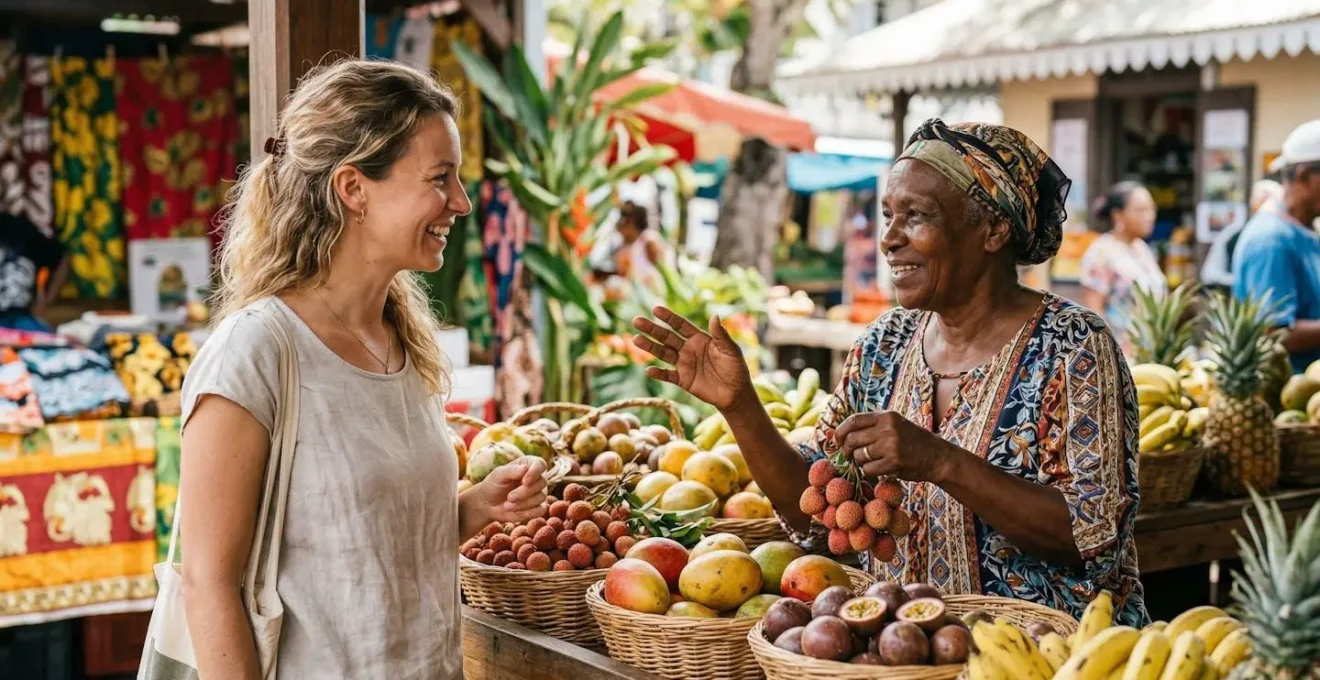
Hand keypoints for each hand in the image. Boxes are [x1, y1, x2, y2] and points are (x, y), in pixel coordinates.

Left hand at [471, 457, 548, 523]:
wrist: (488, 504)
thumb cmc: (493, 485)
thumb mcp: (498, 475)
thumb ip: (511, 470)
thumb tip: (525, 468)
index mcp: (528, 464)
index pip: (540, 464)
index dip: (535, 472)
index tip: (525, 481)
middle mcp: (537, 477)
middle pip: (541, 483)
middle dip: (525, 492)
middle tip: (509, 497)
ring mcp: (539, 492)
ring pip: (541, 497)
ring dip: (524, 503)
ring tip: (507, 505)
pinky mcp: (538, 507)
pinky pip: (541, 510)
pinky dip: (528, 512)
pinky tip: (515, 512)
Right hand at [632, 306, 752, 411]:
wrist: (736, 393)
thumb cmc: (736, 368)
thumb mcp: (731, 350)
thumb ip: (721, 334)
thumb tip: (715, 316)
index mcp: (699, 338)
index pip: (680, 325)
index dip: (668, 317)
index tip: (655, 309)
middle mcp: (688, 349)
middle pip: (667, 337)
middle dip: (652, 329)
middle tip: (636, 321)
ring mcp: (684, 364)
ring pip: (663, 353)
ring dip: (650, 347)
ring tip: (636, 339)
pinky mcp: (683, 380)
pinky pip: (668, 376)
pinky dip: (659, 373)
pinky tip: (649, 370)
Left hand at [835, 411, 958, 483]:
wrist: (937, 456)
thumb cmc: (912, 441)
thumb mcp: (895, 424)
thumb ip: (873, 426)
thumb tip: (841, 433)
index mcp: (886, 416)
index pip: (854, 420)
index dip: (841, 431)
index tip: (837, 440)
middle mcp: (888, 428)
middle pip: (853, 439)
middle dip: (847, 450)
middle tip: (849, 455)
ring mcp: (891, 445)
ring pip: (859, 456)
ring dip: (860, 462)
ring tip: (871, 461)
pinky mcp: (894, 462)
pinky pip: (868, 469)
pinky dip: (869, 471)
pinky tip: (879, 469)